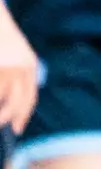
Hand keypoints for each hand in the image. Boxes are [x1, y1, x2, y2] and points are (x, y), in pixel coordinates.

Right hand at [0, 8, 37, 131]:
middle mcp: (19, 67)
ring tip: (0, 115)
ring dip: (1, 109)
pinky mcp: (0, 69)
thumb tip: (8, 105)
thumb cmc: (1, 38)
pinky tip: (0, 93)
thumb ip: (17, 75)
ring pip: (3, 98)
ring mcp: (4, 68)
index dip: (22, 115)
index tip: (16, 130)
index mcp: (28, 65)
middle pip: (15, 102)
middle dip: (6, 117)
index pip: (29, 97)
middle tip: (1, 125)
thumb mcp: (15, 56)